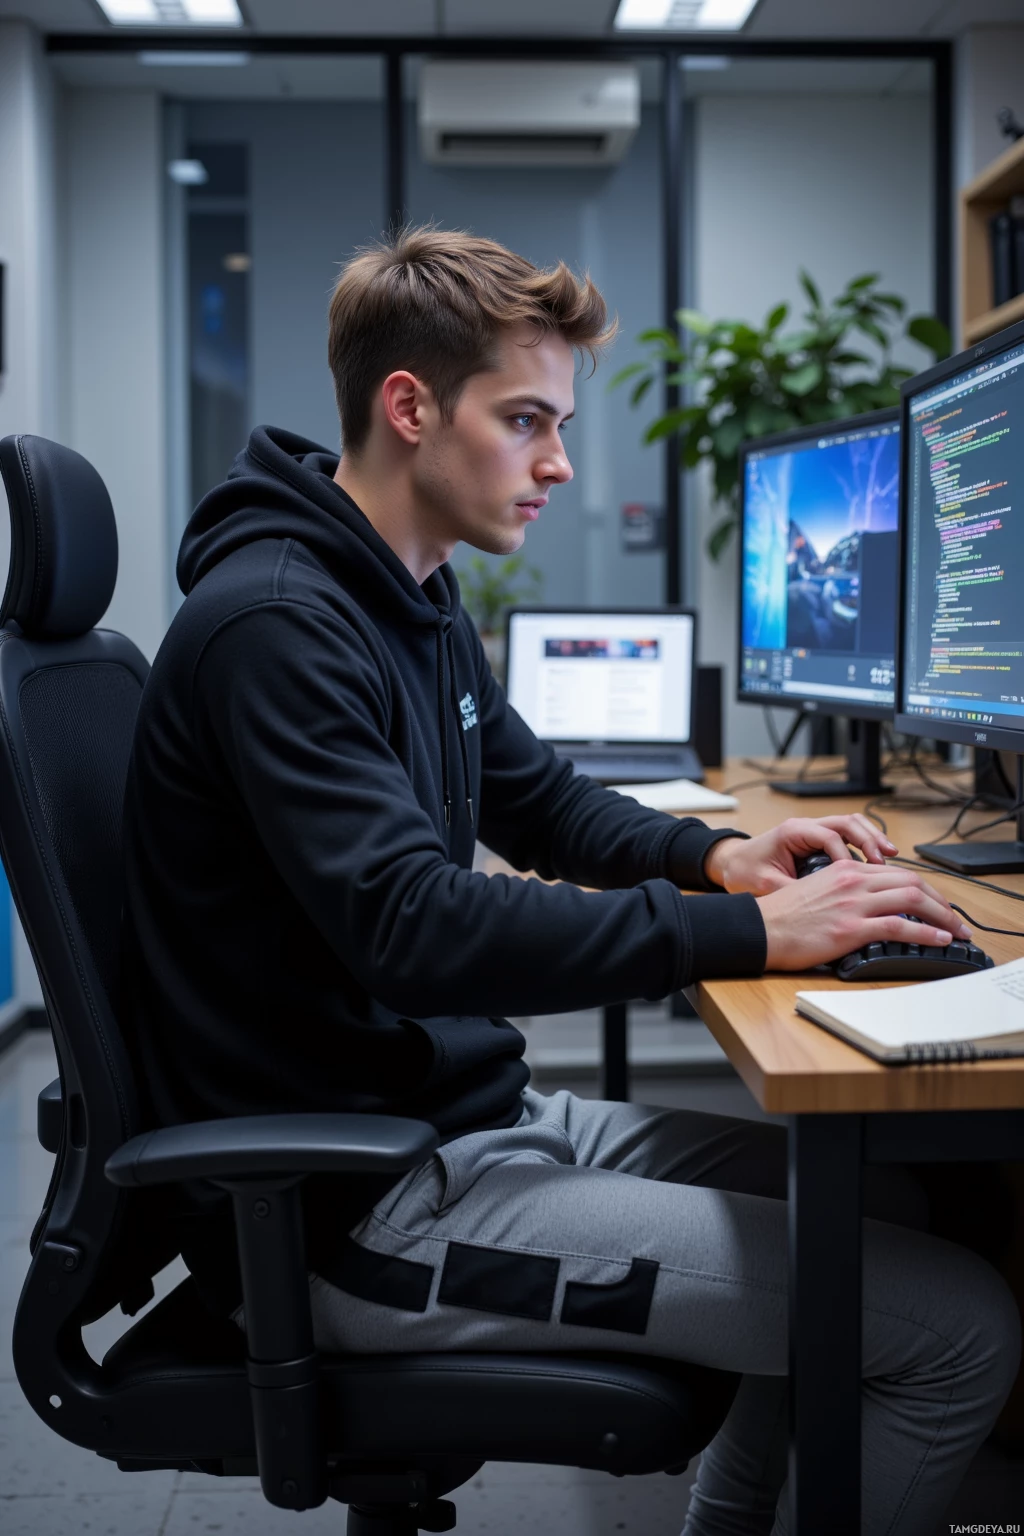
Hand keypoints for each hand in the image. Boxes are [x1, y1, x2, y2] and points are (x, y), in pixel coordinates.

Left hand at [703, 815, 897, 895]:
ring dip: (872, 839)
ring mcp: (814, 831)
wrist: (731, 863)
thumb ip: (790, 891)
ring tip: (890, 856)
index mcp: (792, 832)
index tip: (855, 876)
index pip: (829, 836)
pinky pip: (847, 837)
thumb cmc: (744, 871)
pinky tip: (877, 863)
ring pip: (851, 826)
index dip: (845, 856)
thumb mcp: (764, 885)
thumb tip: (815, 907)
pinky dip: (864, 846)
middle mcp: (806, 826)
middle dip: (869, 839)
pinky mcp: (818, 841)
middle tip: (887, 858)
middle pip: (847, 823)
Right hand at [755, 859, 971, 970]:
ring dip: (942, 915)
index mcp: (845, 871)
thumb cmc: (781, 917)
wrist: (759, 929)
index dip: (924, 888)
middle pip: (911, 882)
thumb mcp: (816, 892)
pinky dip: (926, 933)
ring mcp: (854, 905)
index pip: (896, 873)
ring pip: (912, 899)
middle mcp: (853, 882)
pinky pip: (900, 927)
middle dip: (940, 900)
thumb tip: (867, 908)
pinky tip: (939, 939)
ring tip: (956, 930)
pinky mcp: (852, 929)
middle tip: (955, 918)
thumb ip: (844, 893)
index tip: (936, 903)